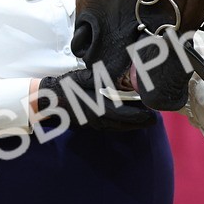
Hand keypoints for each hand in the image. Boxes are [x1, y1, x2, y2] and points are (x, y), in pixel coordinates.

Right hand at [37, 69, 155, 131]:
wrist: (48, 101)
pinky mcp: (91, 126)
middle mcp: (98, 119)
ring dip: (133, 126)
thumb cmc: (66, 87)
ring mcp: (94, 125)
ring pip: (118, 128)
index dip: (140, 115)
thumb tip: (117, 74)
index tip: (153, 114)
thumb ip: (100, 78)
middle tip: (155, 120)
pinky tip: (129, 123)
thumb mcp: (83, 77)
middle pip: (124, 124)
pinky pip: (111, 128)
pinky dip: (122, 126)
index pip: (124, 113)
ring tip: (146, 121)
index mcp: (97, 107)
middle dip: (140, 122)